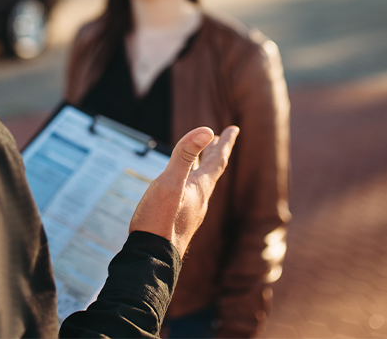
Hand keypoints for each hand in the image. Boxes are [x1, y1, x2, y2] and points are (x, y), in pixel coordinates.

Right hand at [129, 125, 238, 255]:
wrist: (152, 258)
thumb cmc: (160, 219)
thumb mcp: (170, 182)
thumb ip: (185, 156)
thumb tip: (206, 130)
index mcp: (200, 188)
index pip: (218, 160)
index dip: (226, 142)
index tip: (234, 128)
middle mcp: (199, 199)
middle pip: (212, 170)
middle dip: (215, 152)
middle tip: (219, 138)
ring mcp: (190, 211)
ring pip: (201, 183)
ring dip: (203, 167)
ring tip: (202, 158)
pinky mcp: (179, 220)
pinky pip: (190, 195)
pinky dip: (190, 182)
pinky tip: (181, 187)